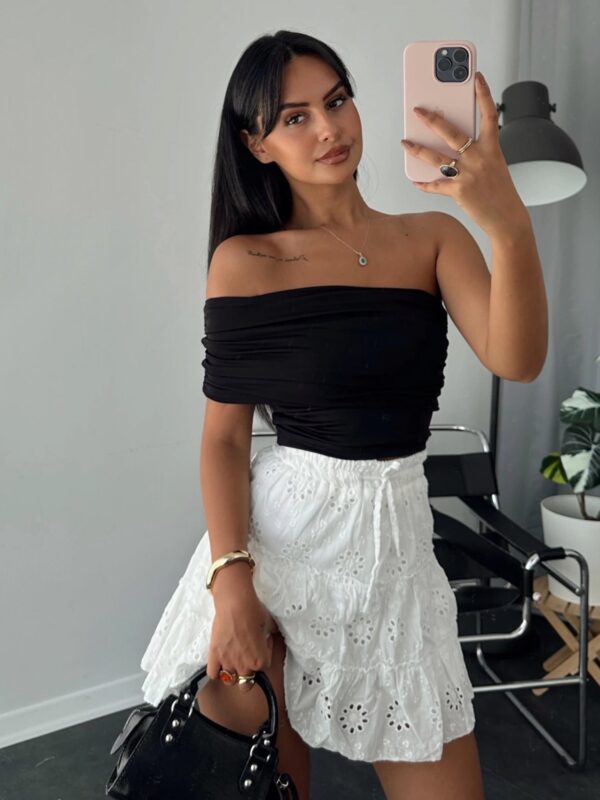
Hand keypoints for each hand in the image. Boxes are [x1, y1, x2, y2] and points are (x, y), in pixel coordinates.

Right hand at [208, 589, 279, 692]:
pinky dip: (215, 671)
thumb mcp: (270, 624)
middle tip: (246, 661)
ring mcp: (228, 663)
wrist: (236, 603)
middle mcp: (245, 666)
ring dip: (232, 673)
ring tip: (232, 661)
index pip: (264, 668)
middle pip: (246, 684)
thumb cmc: (254, 612)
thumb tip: (269, 636)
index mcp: (260, 661)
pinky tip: (219, 664)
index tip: (261, 644)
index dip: (263, 655)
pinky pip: (213, 674)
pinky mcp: (214, 656)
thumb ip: (270, 635)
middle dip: (248, 676)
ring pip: (230, 681)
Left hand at [401, 71, 528, 234]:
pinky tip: (415, 181)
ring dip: (417, 149)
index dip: (483, 94)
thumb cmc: (500, 192)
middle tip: (418, 110)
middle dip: (432, 119)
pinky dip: (424, 184)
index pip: (489, 115)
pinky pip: (435, 185)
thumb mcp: (494, 165)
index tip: (476, 77)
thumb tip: (450, 148)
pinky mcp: (459, 191)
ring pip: (436, 158)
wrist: (507, 219)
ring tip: (405, 142)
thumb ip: (477, 153)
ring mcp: (469, 174)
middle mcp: (480, 157)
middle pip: (452, 132)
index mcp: (492, 147)